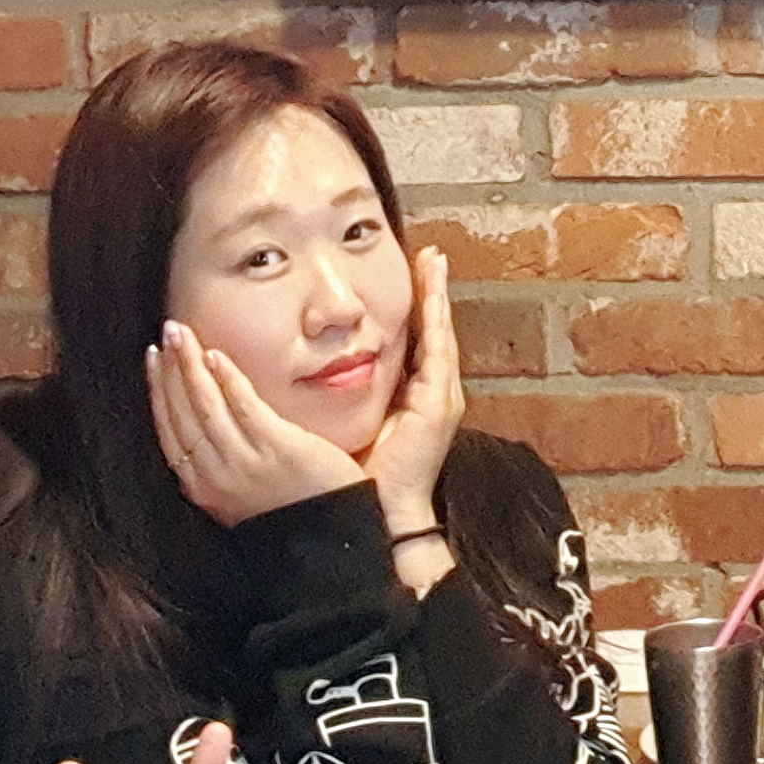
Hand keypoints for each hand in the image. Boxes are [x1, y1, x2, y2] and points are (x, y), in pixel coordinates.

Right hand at [147, 320, 365, 527]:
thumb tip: (211, 423)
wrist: (333, 546)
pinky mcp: (277, 448)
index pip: (170, 430)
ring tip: (181, 334)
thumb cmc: (294, 513)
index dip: (158, 392)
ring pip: (204, 405)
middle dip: (169, 370)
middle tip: (166, 334)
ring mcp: (244, 462)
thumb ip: (225, 461)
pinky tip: (216, 356)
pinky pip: (243, 406)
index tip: (154, 361)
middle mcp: (215, 476)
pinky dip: (226, 379)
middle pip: (180, 414)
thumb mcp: (244, 492)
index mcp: (204, 487)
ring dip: (190, 366)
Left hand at [362, 247, 462, 532]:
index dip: (417, 307)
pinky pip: (439, 348)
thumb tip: (323, 372)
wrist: (382, 509)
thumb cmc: (366, 474)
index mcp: (414, 397)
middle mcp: (433, 391)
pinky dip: (437, 316)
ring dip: (438, 295)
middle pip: (434, 329)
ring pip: (441, 331)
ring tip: (434, 260)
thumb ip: (350, 397)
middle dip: (433, 290)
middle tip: (432, 254)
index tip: (415, 272)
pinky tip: (432, 289)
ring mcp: (441, 395)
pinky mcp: (440, 400)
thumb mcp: (356, 425)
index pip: (416, 342)